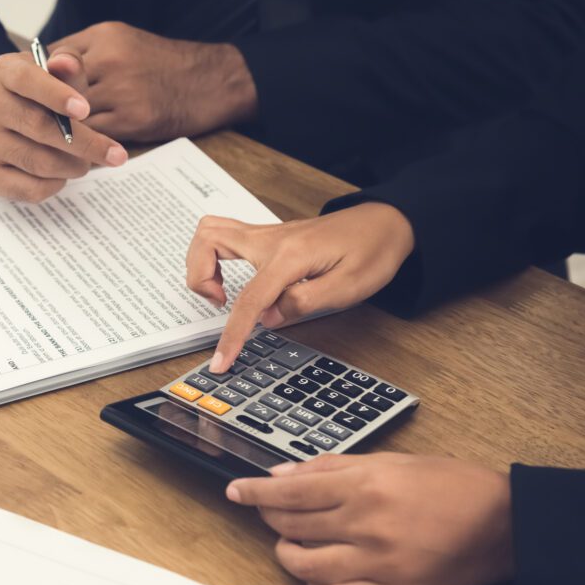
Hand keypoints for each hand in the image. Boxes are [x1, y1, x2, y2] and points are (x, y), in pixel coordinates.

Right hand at [0, 50, 127, 201]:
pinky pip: (30, 188)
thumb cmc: (47, 97)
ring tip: (85, 162)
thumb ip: (70, 67)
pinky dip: (56, 186)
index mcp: (5, 72)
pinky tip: (62, 175)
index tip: (85, 110)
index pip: (25, 80)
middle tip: (113, 154)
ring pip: (39, 162)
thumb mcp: (62, 76)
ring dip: (73, 167)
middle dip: (84, 144)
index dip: (56, 95)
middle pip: (39, 127)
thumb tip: (66, 63)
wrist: (16, 123)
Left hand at [49, 22, 256, 141]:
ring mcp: (121, 90)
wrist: (208, 83)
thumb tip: (47, 74)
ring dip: (62, 131)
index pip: (54, 58)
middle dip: (47, 107)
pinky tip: (81, 150)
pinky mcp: (132, 119)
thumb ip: (86, 55)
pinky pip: (93, 135)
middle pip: (58, 87)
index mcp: (104, 36)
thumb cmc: (162, 66)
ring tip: (56, 142)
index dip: (42, 82)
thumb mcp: (123, 43)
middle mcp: (110, 59)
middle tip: (39, 123)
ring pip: (72, 114)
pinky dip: (83, 144)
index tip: (37, 97)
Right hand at [185, 203, 414, 373]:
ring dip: (202, 264)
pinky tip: (232, 280)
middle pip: (208, 241)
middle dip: (199, 278)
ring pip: (210, 231)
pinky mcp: (266, 236)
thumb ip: (304, 302)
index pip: (249, 298)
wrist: (384, 223)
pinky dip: (214, 256)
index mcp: (291, 255)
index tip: (221, 361)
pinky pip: (223, 235)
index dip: (232, 335)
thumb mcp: (349, 287)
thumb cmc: (371, 251)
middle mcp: (271, 239)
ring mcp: (266, 234)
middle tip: (219, 304)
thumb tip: (268, 317)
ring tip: (221, 293)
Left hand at [228, 453, 513, 584]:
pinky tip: (316, 570)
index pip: (291, 490)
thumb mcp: (392, 459)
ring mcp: (377, 562)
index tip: (236, 490)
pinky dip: (316, 584)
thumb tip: (286, 472)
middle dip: (268, 515)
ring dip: (287, 552)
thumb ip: (334, 466)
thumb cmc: (451, 484)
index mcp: (365, 485)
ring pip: (305, 564)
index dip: (255, 492)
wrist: (504, 523)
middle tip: (266, 509)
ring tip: (289, 541)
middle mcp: (365, 524)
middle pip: (292, 524)